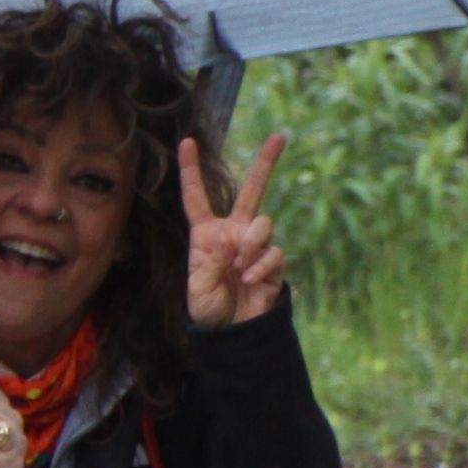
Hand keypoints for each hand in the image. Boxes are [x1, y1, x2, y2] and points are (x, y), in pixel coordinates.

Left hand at [182, 132, 289, 328]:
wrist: (231, 331)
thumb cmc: (208, 307)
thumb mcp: (197, 286)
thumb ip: (211, 261)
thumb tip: (234, 241)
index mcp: (206, 234)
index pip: (197, 197)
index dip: (191, 170)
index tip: (187, 142)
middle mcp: (233, 233)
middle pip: (251, 191)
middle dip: (266, 163)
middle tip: (280, 136)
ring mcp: (255, 246)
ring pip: (264, 223)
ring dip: (252, 244)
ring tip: (239, 268)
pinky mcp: (273, 263)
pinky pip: (273, 253)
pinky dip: (260, 267)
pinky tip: (248, 281)